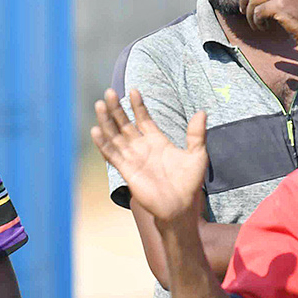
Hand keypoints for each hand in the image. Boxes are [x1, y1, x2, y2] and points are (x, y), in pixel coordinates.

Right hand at [92, 88, 207, 226]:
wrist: (180, 206)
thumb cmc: (189, 183)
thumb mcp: (197, 154)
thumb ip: (196, 134)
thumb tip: (202, 112)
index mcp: (156, 141)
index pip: (143, 118)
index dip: (137, 105)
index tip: (134, 90)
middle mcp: (141, 148)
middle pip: (124, 124)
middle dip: (116, 108)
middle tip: (109, 92)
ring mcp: (132, 158)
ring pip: (115, 136)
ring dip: (106, 121)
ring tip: (100, 105)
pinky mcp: (126, 170)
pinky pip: (112, 154)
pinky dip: (103, 143)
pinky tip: (96, 131)